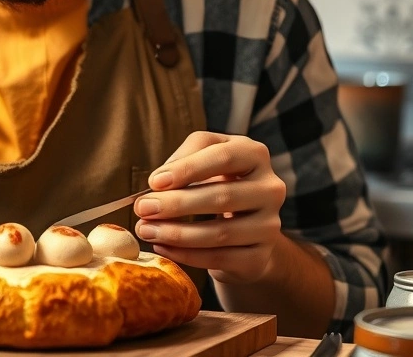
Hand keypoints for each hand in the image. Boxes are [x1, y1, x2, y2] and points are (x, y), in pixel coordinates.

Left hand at [133, 131, 286, 283]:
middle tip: (143, 209)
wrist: (245, 228)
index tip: (155, 181)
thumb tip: (156, 183)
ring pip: (221, 232)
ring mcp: (269, 225)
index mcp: (255, 155)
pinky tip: (162, 247)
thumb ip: (183, 160)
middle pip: (222, 196)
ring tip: (146, 230)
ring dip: (177, 233)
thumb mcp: (204, 161)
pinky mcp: (260, 256)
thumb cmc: (217, 183)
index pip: (223, 157)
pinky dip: (186, 255)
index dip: (188, 169)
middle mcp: (270, 188)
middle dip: (176, 204)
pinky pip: (220, 258)